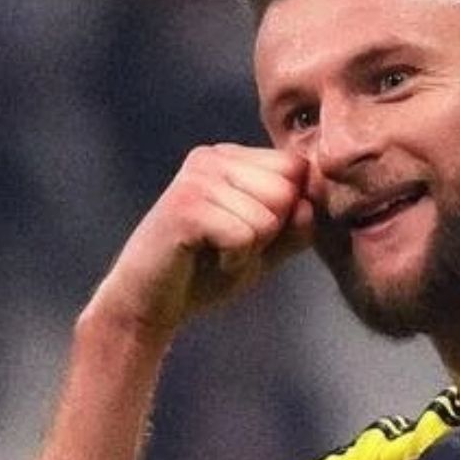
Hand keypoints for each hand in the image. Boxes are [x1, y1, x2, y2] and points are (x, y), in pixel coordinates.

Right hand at [84, 143, 313, 346]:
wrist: (151, 302)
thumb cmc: (209, 270)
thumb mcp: (267, 248)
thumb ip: (297, 226)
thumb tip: (308, 203)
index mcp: (234, 157)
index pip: (297, 169)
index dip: (287, 212)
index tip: (249, 231)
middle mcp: (213, 157)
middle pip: (287, 190)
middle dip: (269, 230)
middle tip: (228, 244)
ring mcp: (196, 177)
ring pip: (268, 215)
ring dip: (249, 248)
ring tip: (214, 250)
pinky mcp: (185, 206)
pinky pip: (244, 236)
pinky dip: (233, 259)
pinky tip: (204, 258)